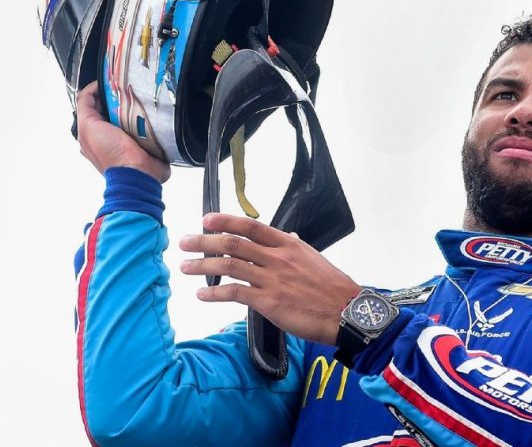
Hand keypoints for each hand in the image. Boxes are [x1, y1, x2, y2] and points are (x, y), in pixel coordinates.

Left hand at [76, 81, 170, 182]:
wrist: (138, 172)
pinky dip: (149, 115)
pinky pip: (149, 121)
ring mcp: (130, 137)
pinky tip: (151, 110)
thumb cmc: (112, 154)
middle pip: (115, 107)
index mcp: (95, 132)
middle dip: (121, 98)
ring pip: (133, 112)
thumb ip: (85, 106)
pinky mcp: (147, 139)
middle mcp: (112, 134)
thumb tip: (91, 88)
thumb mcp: (87, 126)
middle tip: (129, 91)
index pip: (96, 104)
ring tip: (141, 99)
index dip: (101, 92)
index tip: (111, 84)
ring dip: (136, 106)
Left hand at [179, 213, 361, 345]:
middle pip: (234, 243)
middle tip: (184, 242)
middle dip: (204, 241)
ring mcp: (272, 280)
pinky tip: (202, 295)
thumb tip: (285, 236)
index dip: (226, 221)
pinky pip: (234, 293)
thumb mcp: (314, 259)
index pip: (251, 226)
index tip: (206, 220)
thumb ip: (294, 247)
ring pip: (229, 266)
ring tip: (184, 267)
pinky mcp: (269, 302)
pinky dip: (214, 293)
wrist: (347, 312)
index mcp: (288, 245)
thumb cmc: (332, 288)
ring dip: (203, 266)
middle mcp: (278, 258)